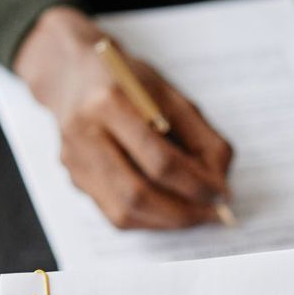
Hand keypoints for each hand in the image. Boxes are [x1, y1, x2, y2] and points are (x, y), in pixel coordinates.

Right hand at [15, 6, 234, 229]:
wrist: (71, 72)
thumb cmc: (127, 80)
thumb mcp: (170, 94)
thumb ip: (201, 136)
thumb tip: (219, 184)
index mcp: (109, 102)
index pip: (160, 161)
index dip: (196, 184)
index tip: (222, 193)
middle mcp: (84, 134)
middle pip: (137, 194)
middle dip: (183, 211)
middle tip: (211, 212)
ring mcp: (74, 161)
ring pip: (123, 213)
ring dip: (166, 221)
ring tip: (194, 214)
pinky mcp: (74, 178)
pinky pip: (114, 214)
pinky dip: (149, 219)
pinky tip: (169, 210)